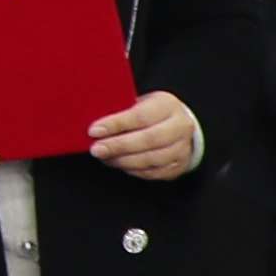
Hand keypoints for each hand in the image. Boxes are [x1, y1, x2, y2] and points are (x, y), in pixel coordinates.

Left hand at [87, 90, 205, 183]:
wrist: (180, 125)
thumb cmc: (152, 112)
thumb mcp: (141, 102)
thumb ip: (122, 110)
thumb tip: (96, 125)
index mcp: (168, 105)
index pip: (140, 116)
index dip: (116, 124)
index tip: (94, 131)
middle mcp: (180, 127)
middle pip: (148, 140)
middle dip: (117, 146)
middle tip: (96, 149)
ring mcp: (182, 148)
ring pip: (151, 159)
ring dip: (122, 160)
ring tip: (104, 157)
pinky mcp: (178, 166)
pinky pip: (152, 172)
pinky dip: (132, 170)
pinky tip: (117, 163)